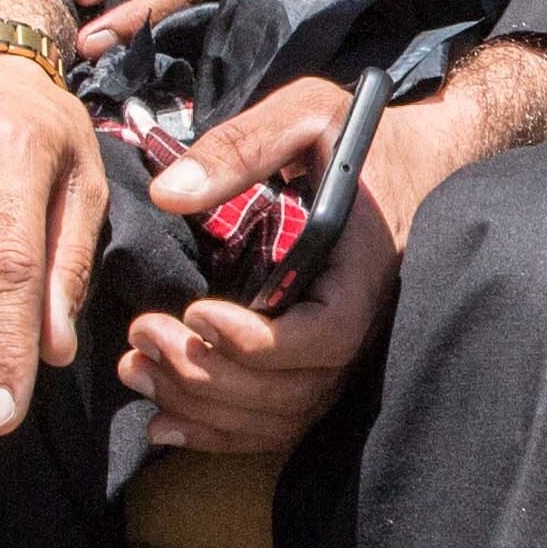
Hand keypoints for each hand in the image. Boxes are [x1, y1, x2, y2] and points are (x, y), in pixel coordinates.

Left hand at [124, 76, 414, 456]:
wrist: (410, 163)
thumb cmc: (360, 136)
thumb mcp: (308, 114)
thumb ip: (241, 146)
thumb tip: (169, 193)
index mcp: (365, 269)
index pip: (326, 335)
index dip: (261, 342)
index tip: (198, 313)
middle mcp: (362, 325)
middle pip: (292, 389)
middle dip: (209, 373)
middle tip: (143, 333)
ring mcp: (342, 355)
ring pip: (278, 416)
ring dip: (202, 404)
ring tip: (136, 368)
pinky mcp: (318, 366)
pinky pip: (276, 423)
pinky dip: (219, 433)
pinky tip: (164, 421)